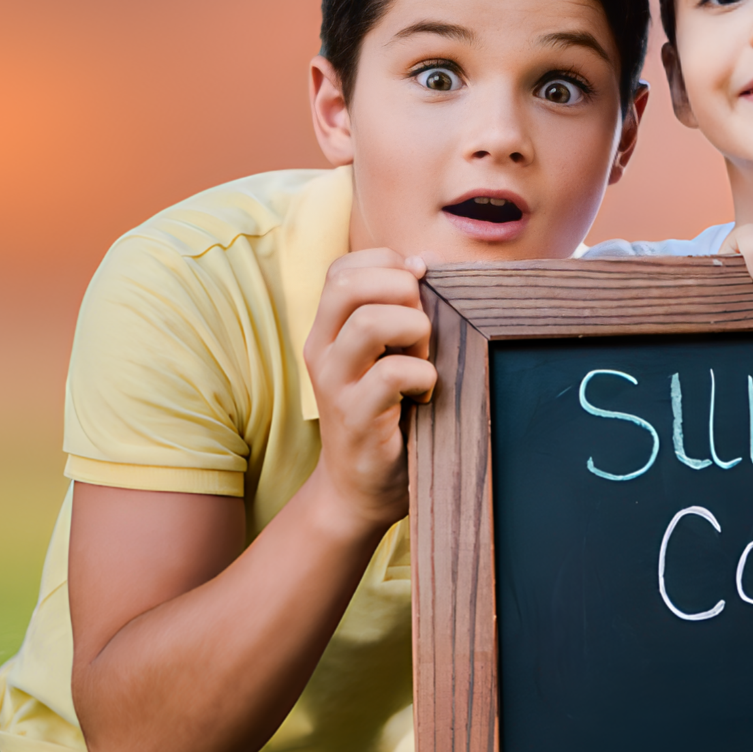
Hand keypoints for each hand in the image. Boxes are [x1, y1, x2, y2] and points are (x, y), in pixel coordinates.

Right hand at [303, 248, 436, 527]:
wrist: (360, 490)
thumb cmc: (388, 413)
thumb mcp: (387, 355)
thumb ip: (400, 311)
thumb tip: (430, 261)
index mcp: (328, 329)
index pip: (343, 267)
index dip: (388, 262)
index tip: (421, 285)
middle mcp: (322, 350)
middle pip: (351, 284)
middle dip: (403, 290)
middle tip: (422, 325)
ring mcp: (334, 383)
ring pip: (370, 322)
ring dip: (415, 331)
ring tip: (424, 358)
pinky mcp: (355, 417)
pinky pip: (393, 373)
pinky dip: (423, 375)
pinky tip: (426, 393)